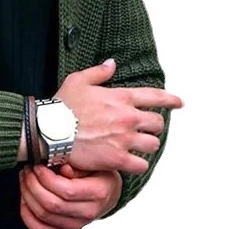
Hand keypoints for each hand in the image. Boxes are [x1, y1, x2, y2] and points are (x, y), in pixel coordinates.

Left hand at [19, 163, 121, 228]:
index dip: (47, 179)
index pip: (67, 191)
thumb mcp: (94, 163)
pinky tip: (25, 198)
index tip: (38, 166)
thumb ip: (78, 164)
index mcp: (98, 193)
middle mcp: (88, 212)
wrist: (107, 193)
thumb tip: (63, 168)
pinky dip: (27, 215)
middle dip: (33, 185)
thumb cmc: (98, 174)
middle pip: (52, 204)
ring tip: (25, 179)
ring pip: (43, 216)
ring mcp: (76, 225)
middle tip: (28, 171)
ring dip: (28, 196)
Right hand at [54, 59, 182, 174]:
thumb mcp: (78, 80)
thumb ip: (99, 72)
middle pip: (158, 123)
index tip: (179, 103)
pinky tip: (131, 163)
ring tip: (139, 147)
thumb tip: (112, 64)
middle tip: (148, 129)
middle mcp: (127, 118)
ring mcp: (124, 139)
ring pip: (152, 145)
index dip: (171, 100)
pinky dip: (138, 164)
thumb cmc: (61, 106)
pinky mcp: (117, 158)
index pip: (156, 97)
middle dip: (154, 126)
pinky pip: (141, 165)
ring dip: (147, 145)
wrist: (50, 130)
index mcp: (121, 97)